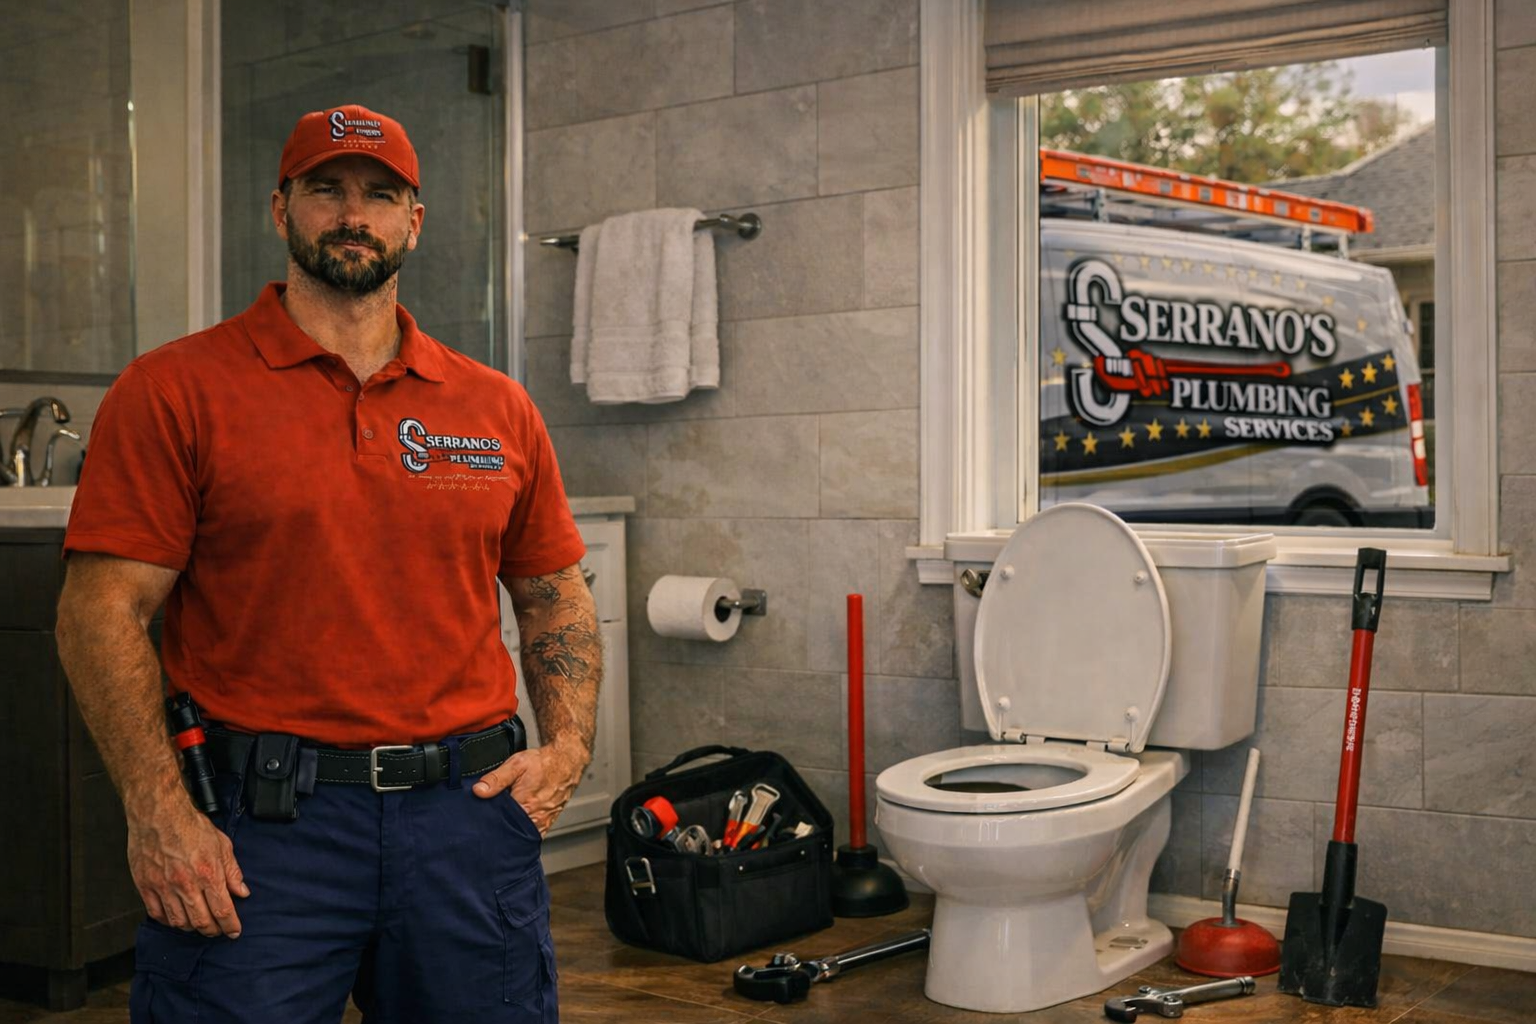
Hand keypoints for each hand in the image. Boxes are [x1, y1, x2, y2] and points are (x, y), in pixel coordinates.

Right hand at [126, 799, 247, 937]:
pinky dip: (168, 920)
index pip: (223, 910)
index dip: (230, 926)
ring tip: (199, 924)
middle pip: (202, 922)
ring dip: (191, 927)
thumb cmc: (190, 825)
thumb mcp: (222, 845)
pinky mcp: (145, 886)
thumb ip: (232, 871)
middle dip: (213, 931)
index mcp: (208, 874)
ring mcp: (163, 887)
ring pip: (179, 922)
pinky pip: (157, 914)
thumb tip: (242, 892)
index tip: (234, 932)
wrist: (158, 814)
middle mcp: (186, 885)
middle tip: (218, 931)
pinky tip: (176, 917)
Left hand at [472, 743, 589, 833]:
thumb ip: (496, 779)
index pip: (500, 825)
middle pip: (511, 832)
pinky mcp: (549, 822)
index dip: (489, 822)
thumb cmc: (543, 762)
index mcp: (525, 807)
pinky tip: (521, 820)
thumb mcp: (516, 765)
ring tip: (508, 818)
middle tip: (495, 817)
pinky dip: (525, 829)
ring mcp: (544, 822)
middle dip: (500, 828)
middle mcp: (536, 818)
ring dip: (514, 829)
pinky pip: (534, 833)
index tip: (482, 819)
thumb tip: (479, 791)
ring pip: (523, 835)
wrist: (566, 761)